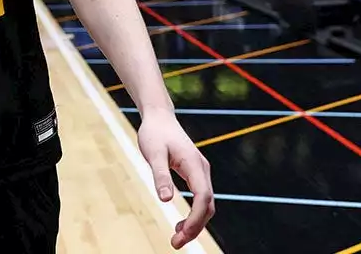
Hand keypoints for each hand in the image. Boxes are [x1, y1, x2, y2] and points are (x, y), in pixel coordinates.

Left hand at [138, 110, 214, 248]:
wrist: (159, 118)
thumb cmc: (154, 134)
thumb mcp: (153, 153)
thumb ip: (160, 175)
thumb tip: (166, 200)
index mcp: (194, 164)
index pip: (203, 197)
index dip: (196, 218)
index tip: (182, 232)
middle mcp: (202, 170)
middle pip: (207, 205)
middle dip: (195, 226)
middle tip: (175, 243)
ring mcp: (201, 172)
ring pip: (206, 204)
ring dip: (195, 224)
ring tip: (177, 238)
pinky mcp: (195, 174)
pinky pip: (201, 199)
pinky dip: (194, 215)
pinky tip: (180, 224)